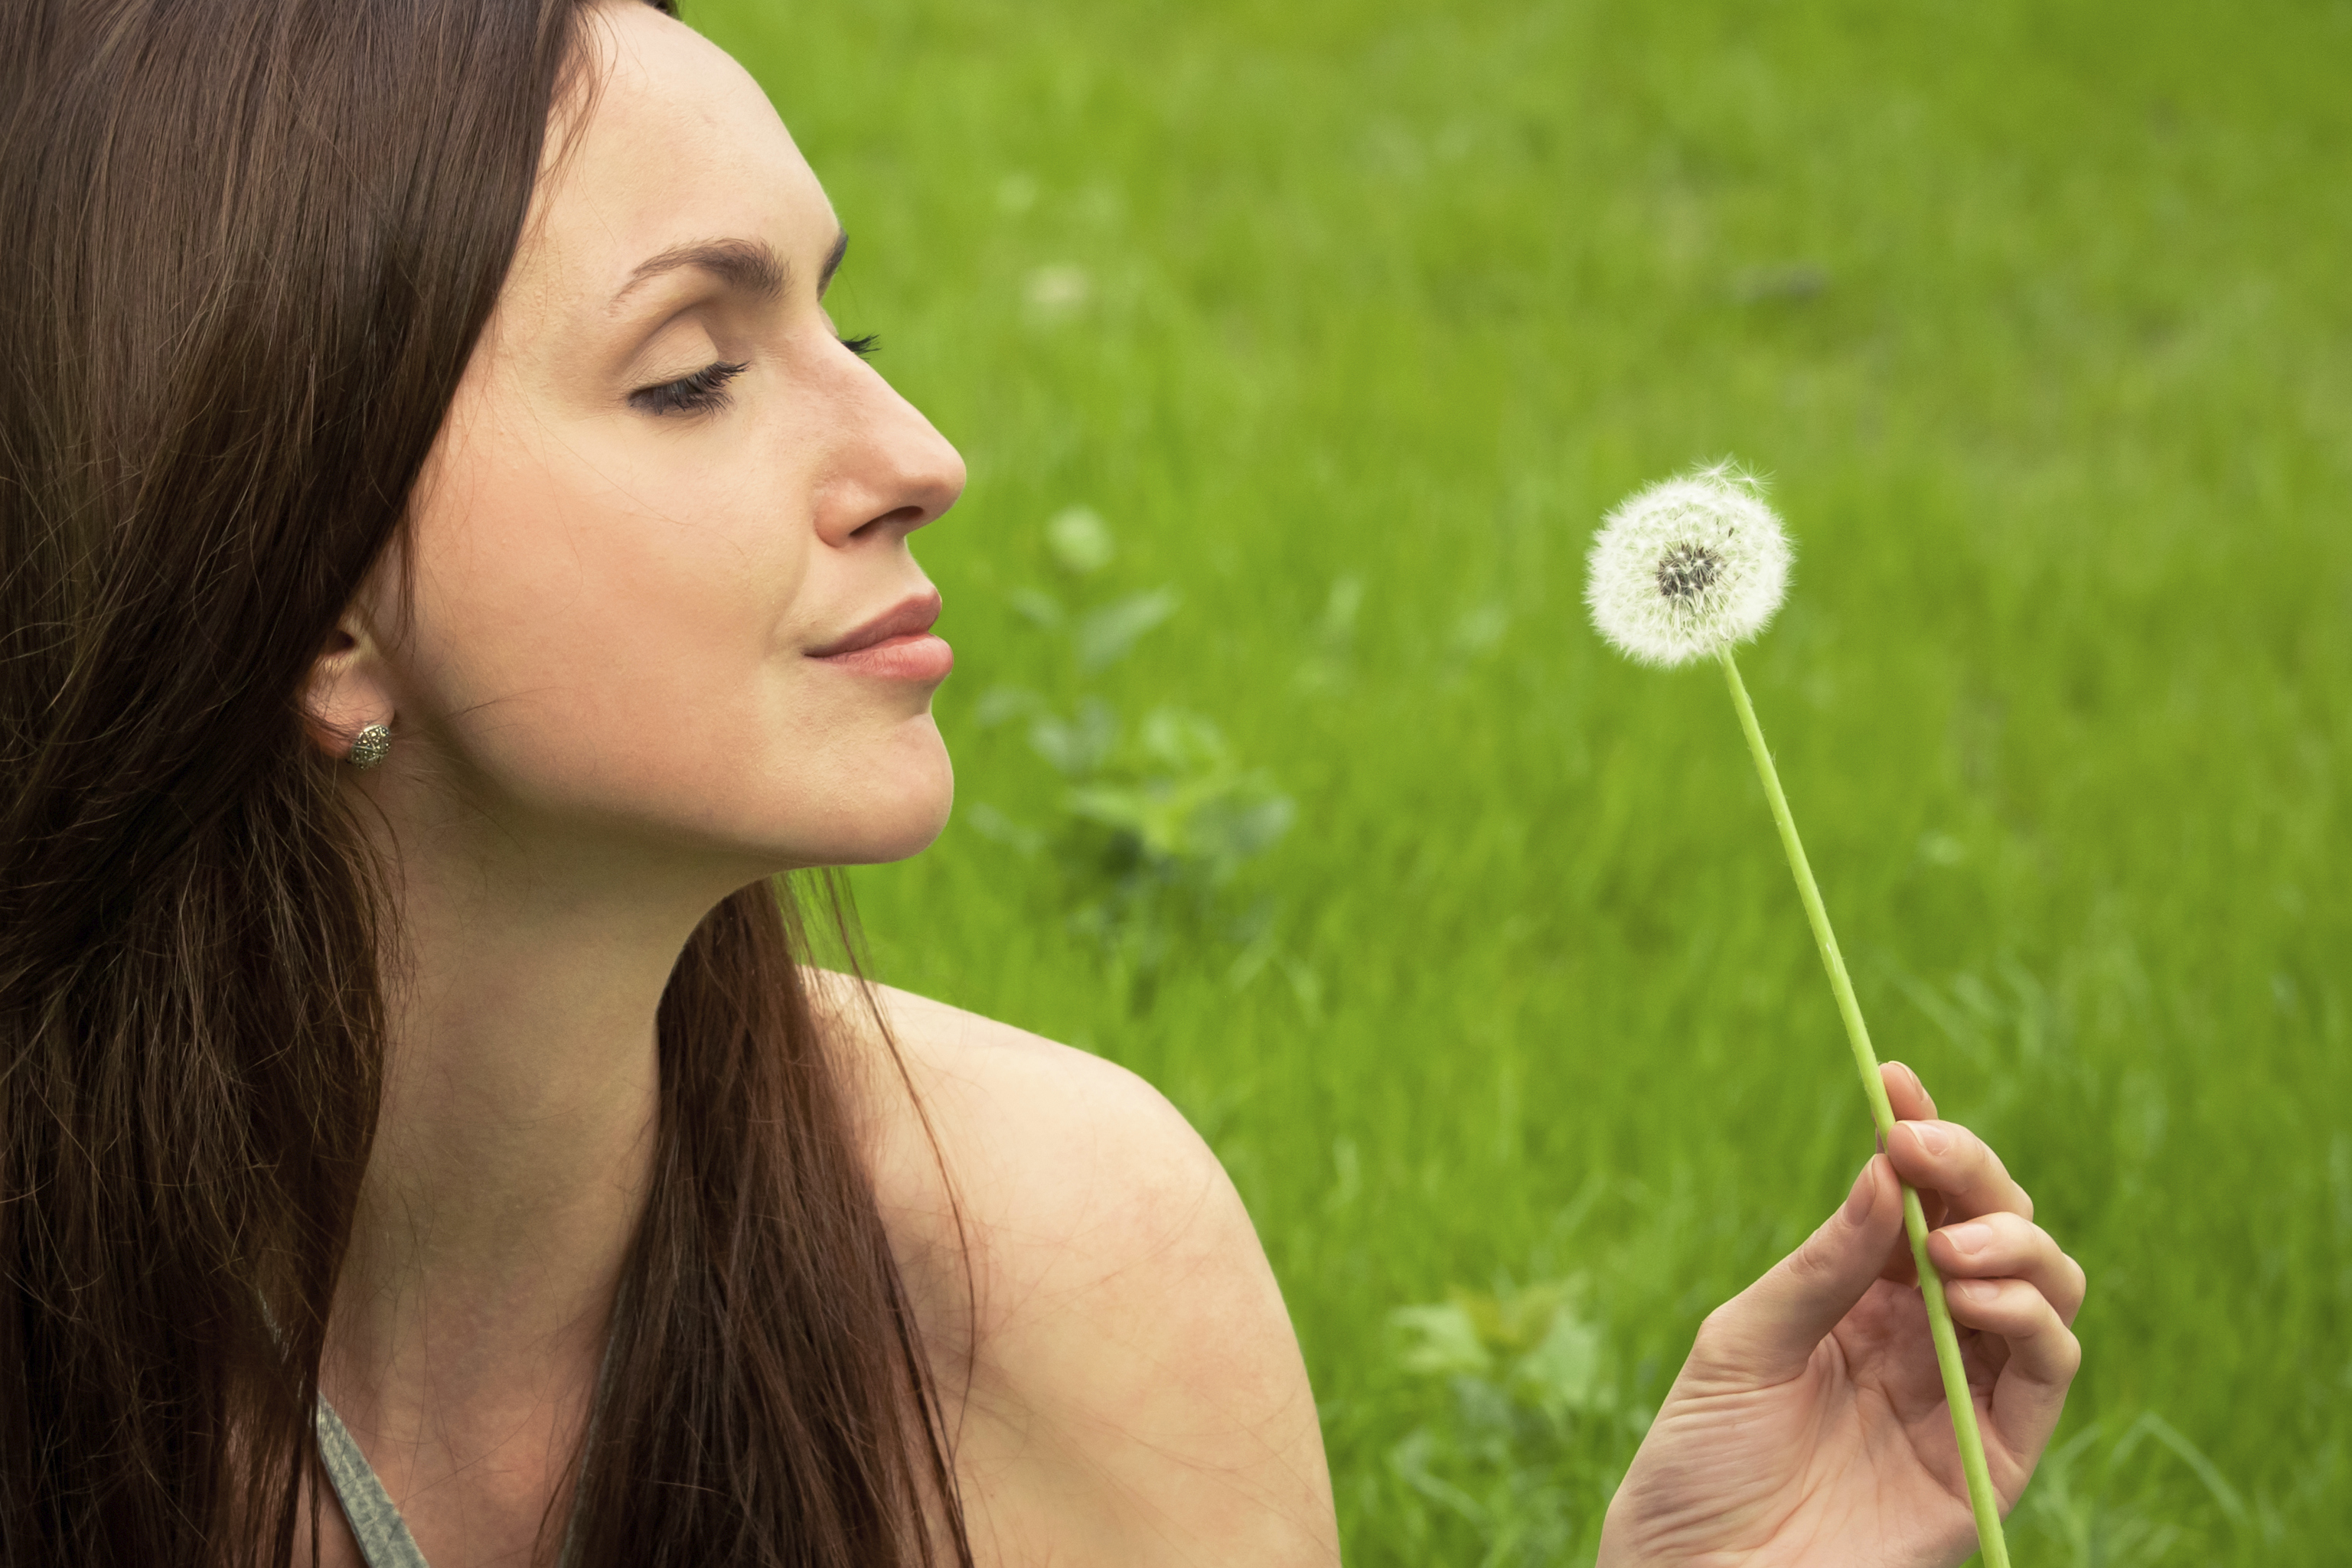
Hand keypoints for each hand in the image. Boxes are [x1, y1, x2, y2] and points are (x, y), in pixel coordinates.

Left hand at [1597, 1064, 2084, 1567]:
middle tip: (1922, 1150)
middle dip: (1970, 1174)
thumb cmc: (1699, 1462)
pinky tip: (1974, 1293)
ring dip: (2010, 1242)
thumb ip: (1821, 1265)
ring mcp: (1963, 1394)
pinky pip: (2047, 1370)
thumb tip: (1883, 1167)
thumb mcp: (1741, 1343)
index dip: (1918, 1138)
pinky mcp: (1995, 1458)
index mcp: (1856, 1298)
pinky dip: (2030, 1318)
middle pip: (1989, 1228)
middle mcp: (1921, 1336)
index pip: (1911, 1202)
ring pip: (2041, 1287)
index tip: (1893, 1079)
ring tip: (1947, 1246)